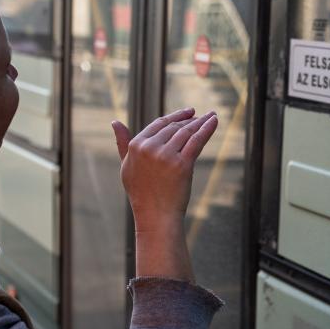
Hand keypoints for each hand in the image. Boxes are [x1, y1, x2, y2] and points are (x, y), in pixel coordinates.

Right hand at [111, 108, 218, 280]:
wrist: (156, 216)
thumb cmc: (142, 193)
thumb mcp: (127, 166)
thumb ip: (122, 143)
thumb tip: (115, 122)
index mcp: (136, 146)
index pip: (159, 124)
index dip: (175, 116)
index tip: (189, 112)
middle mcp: (149, 148)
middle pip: (174, 127)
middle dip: (190, 120)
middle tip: (203, 116)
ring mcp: (166, 155)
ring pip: (187, 132)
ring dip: (201, 122)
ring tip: (211, 116)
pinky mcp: (182, 164)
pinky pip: (197, 140)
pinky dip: (207, 128)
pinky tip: (214, 120)